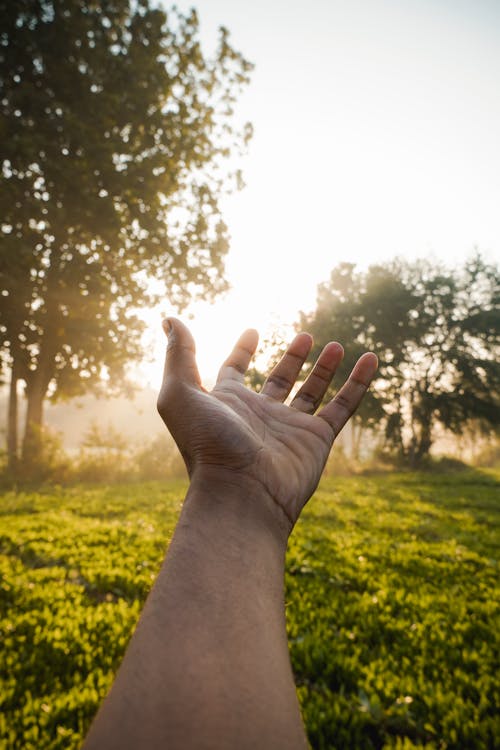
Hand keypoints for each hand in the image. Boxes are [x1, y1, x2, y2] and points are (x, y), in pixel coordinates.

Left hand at [157, 319, 376, 528]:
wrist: (241, 494)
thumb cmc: (207, 445)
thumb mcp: (181, 394)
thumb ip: (179, 356)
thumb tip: (169, 319)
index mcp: (228, 403)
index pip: (235, 371)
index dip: (242, 351)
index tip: (252, 331)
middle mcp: (260, 414)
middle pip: (280, 379)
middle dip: (292, 357)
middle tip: (306, 335)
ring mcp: (290, 427)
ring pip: (313, 392)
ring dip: (325, 369)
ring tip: (335, 345)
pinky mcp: (318, 439)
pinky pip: (343, 406)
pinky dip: (359, 383)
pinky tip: (371, 359)